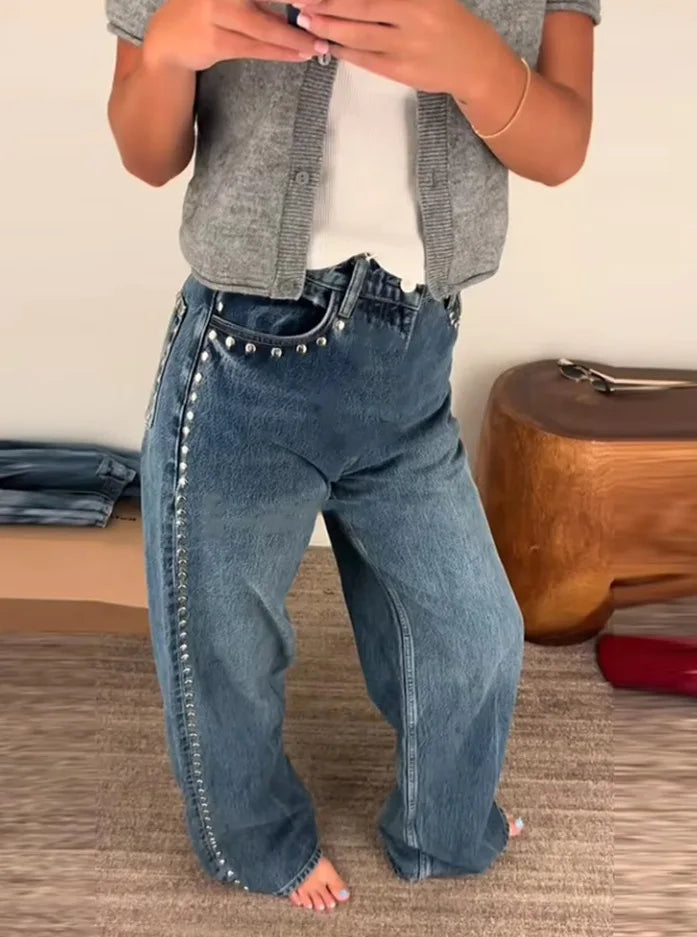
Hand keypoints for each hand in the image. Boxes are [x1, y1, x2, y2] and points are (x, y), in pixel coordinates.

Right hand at [143, 0, 326, 70]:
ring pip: (263, 28)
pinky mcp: (214, 41)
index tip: (318, 0)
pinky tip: (298, 54)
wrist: (169, 39)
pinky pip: (255, 48)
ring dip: (294, 39)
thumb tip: (301, 3)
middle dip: (299, 3)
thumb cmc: (208, 12)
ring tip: (318, 45)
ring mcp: (214, 12)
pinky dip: (280, 52)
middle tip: (325, 10)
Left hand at [293, 0, 491, 94]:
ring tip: (307, 20)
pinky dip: (344, 51)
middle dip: (328, 4)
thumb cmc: (447, 22)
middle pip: (361, 7)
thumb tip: (355, 0)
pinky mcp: (402, 72)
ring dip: (329, 28)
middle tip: (301, 1)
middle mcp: (414, 18)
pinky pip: (366, 60)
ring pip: (359, 36)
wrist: (475, 63)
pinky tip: (328, 43)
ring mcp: (407, 47)